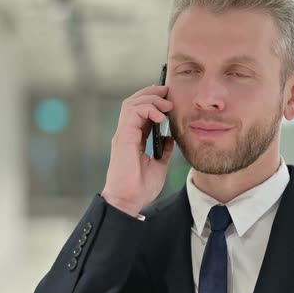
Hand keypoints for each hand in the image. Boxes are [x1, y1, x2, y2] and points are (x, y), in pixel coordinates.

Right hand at [101, 85, 175, 216]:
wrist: (129, 201)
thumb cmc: (140, 188)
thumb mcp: (159, 166)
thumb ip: (164, 151)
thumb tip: (170, 138)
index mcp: (132, 139)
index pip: (140, 111)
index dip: (153, 101)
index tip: (168, 99)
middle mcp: (126, 133)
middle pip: (134, 102)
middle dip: (151, 93)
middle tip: (167, 91)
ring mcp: (123, 134)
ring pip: (131, 103)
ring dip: (150, 98)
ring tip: (166, 104)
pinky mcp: (123, 137)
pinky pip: (132, 112)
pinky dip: (148, 108)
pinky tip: (161, 116)